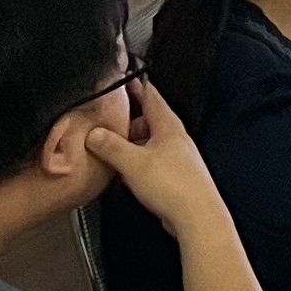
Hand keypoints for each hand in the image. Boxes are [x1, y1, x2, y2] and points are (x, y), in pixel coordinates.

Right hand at [82, 79, 229, 231]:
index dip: (135, 84)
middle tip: (106, 119)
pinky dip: (136, 159)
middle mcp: (174, 137)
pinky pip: (150, 159)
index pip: (150, 94)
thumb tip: (94, 134)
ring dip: (130, 141)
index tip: (124, 75)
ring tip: (110, 147)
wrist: (196, 215)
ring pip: (148, 140)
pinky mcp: (173, 173)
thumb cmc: (173, 186)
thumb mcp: (133, 162)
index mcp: (168, 125)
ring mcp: (176, 155)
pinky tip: (125, 170)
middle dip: (127, 118)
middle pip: (147, 118)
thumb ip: (111, 146)